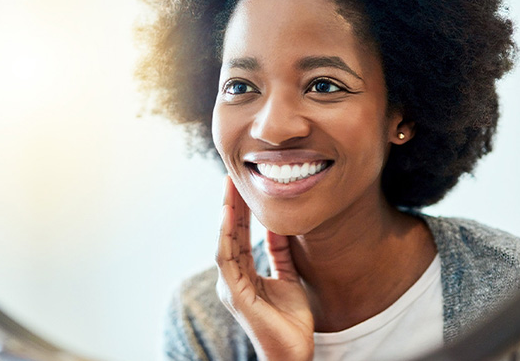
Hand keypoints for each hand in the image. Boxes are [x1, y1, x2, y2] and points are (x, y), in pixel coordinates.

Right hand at [215, 176, 314, 360]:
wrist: (294, 353)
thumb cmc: (291, 321)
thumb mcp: (288, 277)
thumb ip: (280, 252)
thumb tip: (277, 224)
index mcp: (243, 274)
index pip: (240, 234)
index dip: (241, 209)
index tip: (243, 185)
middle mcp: (232, 277)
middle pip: (230, 233)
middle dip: (231, 204)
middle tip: (232, 176)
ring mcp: (230, 285)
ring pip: (225, 240)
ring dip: (227, 213)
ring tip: (229, 188)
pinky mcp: (234, 293)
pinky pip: (227, 258)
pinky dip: (227, 234)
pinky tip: (230, 215)